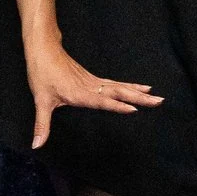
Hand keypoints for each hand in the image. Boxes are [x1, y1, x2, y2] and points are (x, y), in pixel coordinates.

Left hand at [23, 40, 161, 148]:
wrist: (43, 50)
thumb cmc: (41, 75)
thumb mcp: (40, 101)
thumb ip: (42, 125)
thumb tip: (36, 145)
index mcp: (80, 94)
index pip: (102, 101)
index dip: (116, 105)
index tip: (134, 109)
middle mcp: (91, 87)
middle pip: (118, 92)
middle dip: (139, 98)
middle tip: (159, 101)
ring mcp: (94, 81)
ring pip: (120, 87)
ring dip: (139, 92)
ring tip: (157, 96)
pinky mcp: (94, 78)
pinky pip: (116, 83)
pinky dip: (130, 86)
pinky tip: (142, 87)